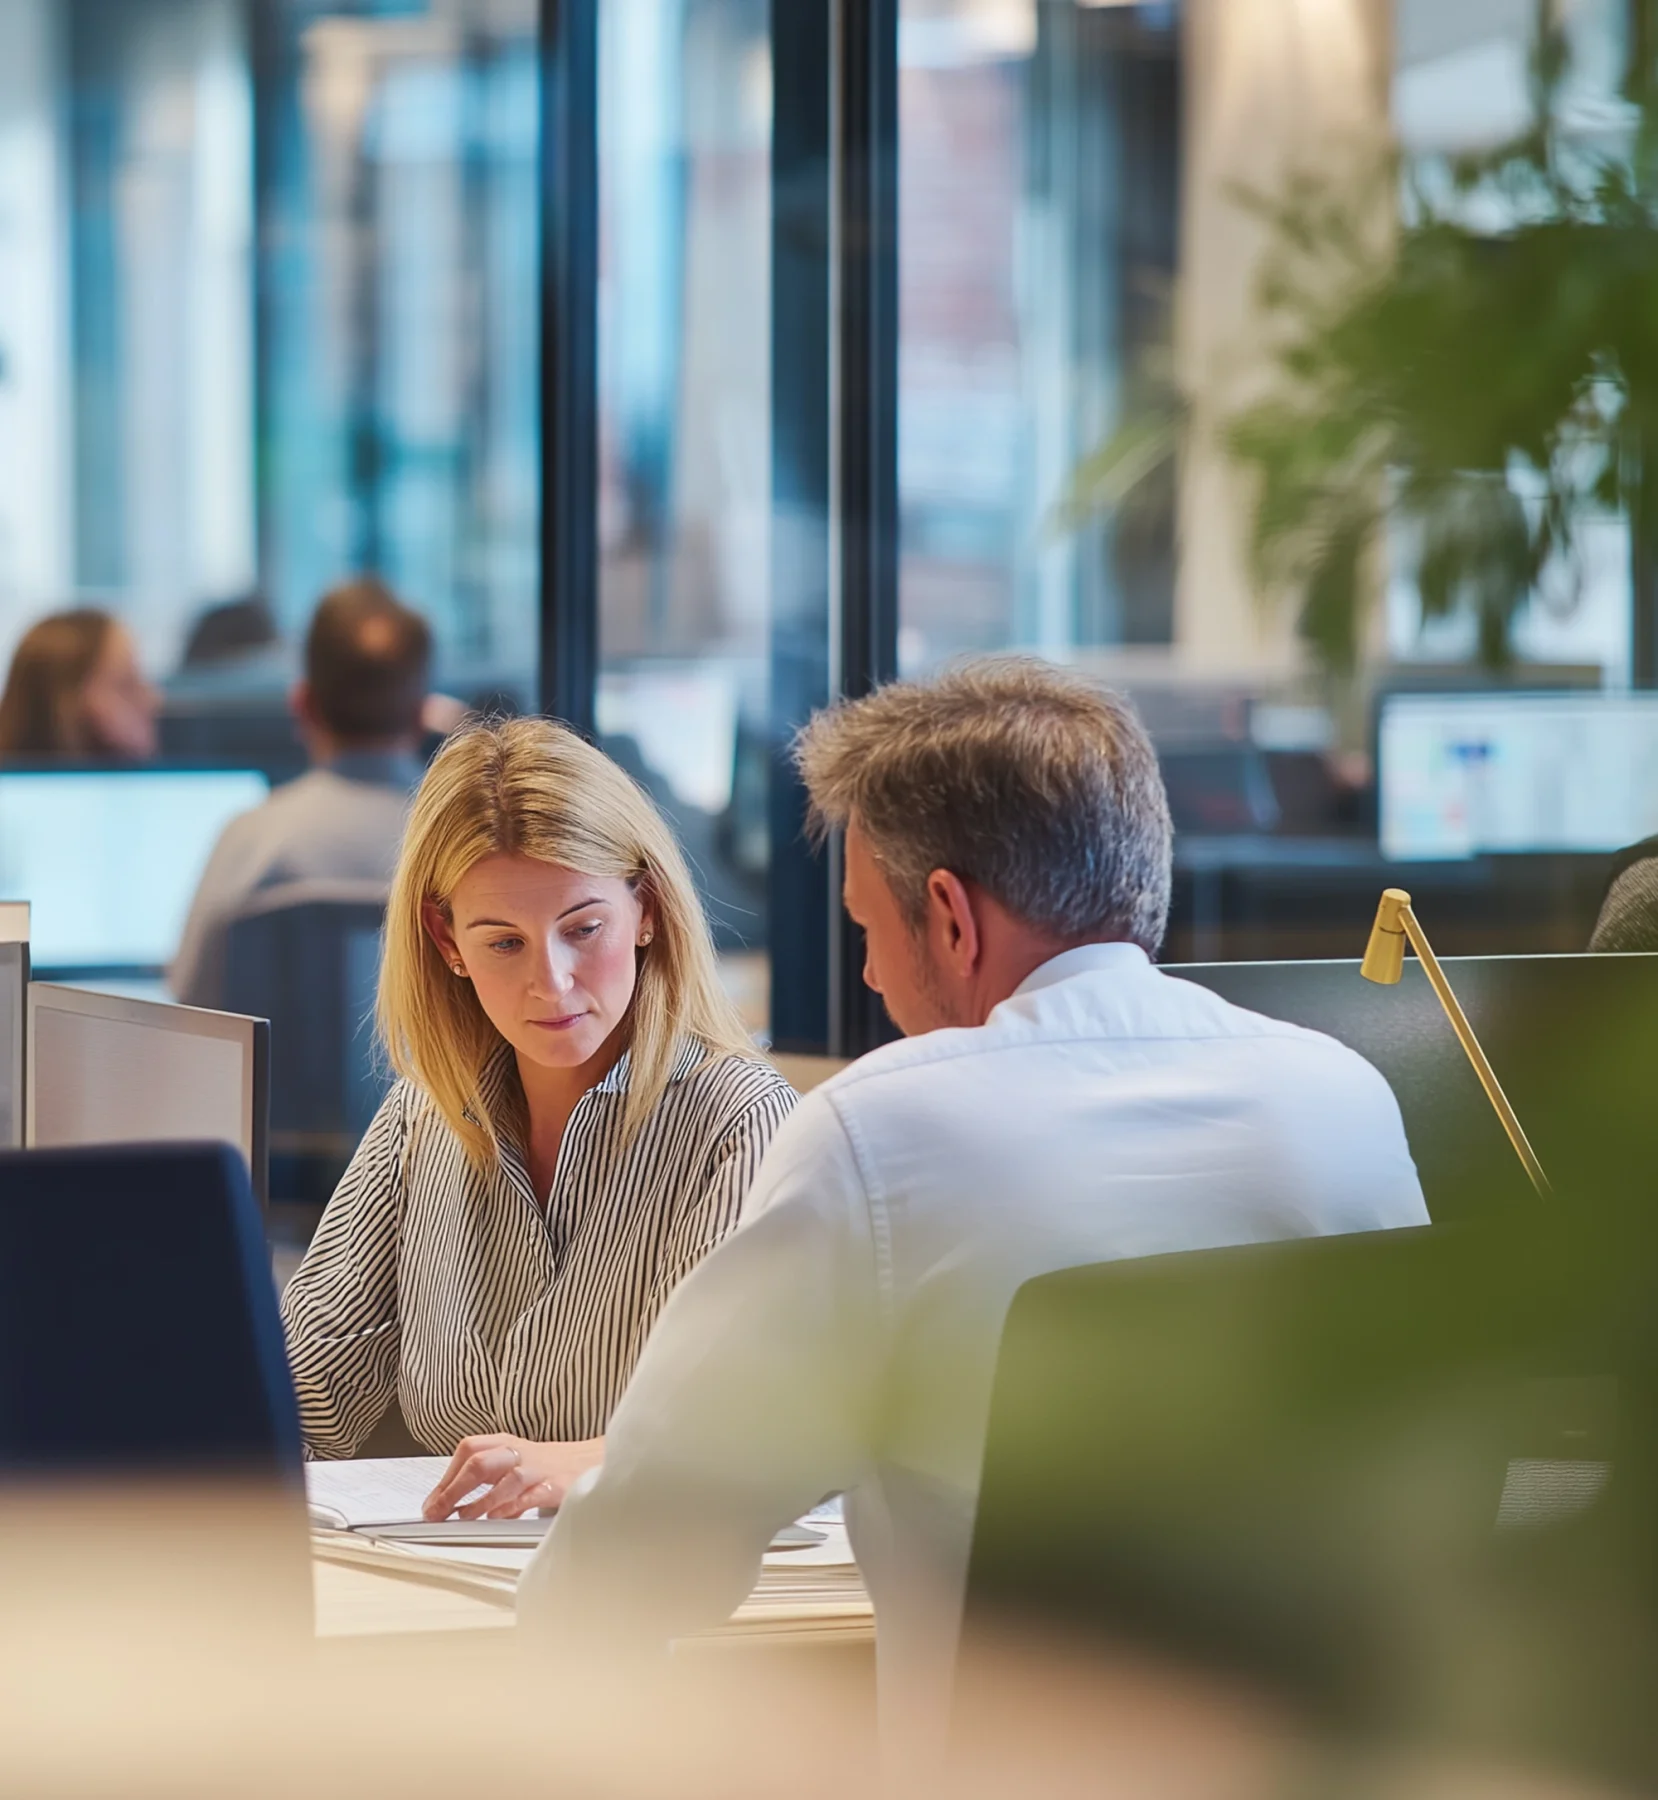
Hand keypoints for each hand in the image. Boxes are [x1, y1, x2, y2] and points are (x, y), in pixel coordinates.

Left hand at [422, 1434, 604, 1521]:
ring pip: (505, 1478)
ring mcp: (538, 1468)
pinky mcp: (557, 1485)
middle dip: (454, 1489)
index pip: (468, 1451)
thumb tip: (449, 1505)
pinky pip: (531, 1495)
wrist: (590, 1461)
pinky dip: (512, 1507)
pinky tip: (499, 1518)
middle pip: (480, 1461)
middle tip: (437, 1513)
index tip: (431, 1504)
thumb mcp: (512, 1465)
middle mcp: (519, 1452)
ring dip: (481, 1500)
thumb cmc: (546, 1466)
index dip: (446, 1477)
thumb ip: (485, 1482)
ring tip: (465, 1518)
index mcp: (505, 1443)